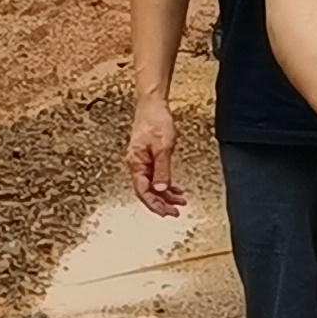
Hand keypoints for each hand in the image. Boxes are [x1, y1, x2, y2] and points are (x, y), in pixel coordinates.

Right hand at [124, 95, 183, 219]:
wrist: (152, 105)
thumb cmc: (155, 121)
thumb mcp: (162, 146)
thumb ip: (162, 169)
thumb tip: (161, 188)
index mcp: (136, 163)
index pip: (143, 191)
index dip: (155, 204)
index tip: (167, 212)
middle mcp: (137, 165)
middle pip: (147, 191)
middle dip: (161, 203)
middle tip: (176, 212)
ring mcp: (142, 162)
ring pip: (152, 185)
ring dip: (165, 195)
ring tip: (180, 202)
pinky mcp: (148, 157)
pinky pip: (155, 176)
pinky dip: (165, 184)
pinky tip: (175, 189)